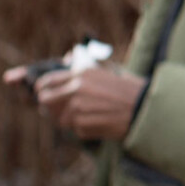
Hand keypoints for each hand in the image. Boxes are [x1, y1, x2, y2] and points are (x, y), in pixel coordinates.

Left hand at [20, 65, 146, 140]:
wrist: (143, 108)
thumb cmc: (127, 87)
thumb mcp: (107, 68)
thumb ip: (84, 64)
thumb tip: (67, 57)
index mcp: (80, 74)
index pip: (46, 81)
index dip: (41, 87)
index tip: (41, 91)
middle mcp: (76, 91)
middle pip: (45, 100)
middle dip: (47, 104)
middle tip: (53, 106)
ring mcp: (78, 111)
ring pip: (58, 118)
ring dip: (65, 118)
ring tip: (82, 115)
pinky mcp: (83, 127)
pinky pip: (73, 129)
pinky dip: (81, 127)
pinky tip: (95, 121)